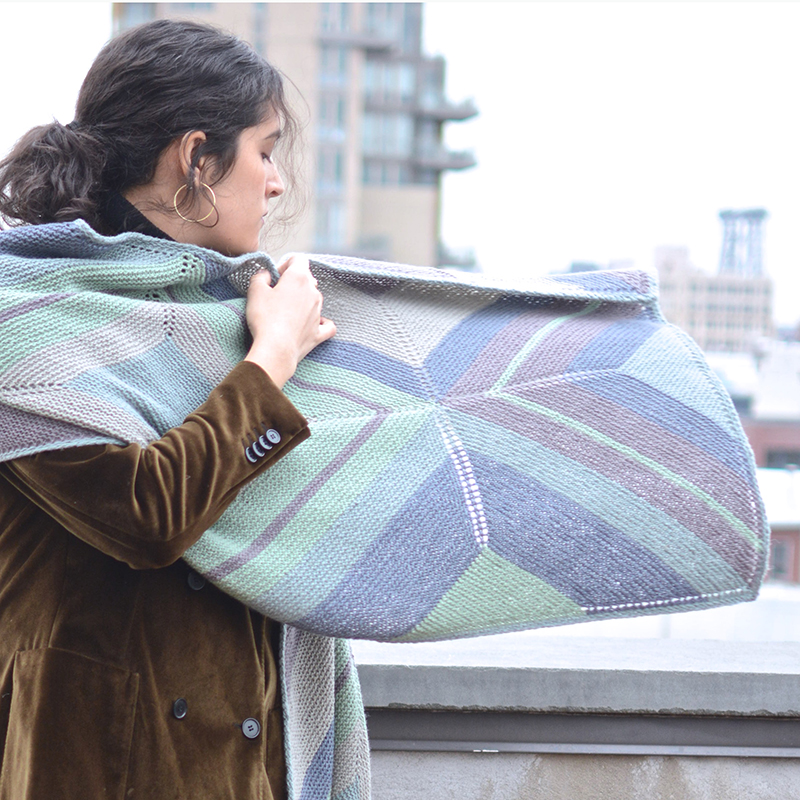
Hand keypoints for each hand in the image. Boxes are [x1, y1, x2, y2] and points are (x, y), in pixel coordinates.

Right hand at [243, 255, 335, 387]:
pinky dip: (322, 322)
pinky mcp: (319, 333)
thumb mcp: (255, 292)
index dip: (286, 264)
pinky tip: (315, 324)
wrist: (276, 349)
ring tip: (285, 311)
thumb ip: (260, 277)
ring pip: (315, 299)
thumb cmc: (265, 318)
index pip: (298, 259)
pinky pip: (326, 325)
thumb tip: (266, 275)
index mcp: (299, 278)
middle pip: (307, 279)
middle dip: (293, 282)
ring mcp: (318, 313)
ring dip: (303, 301)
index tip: (275, 277)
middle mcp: (313, 293)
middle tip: (277, 294)